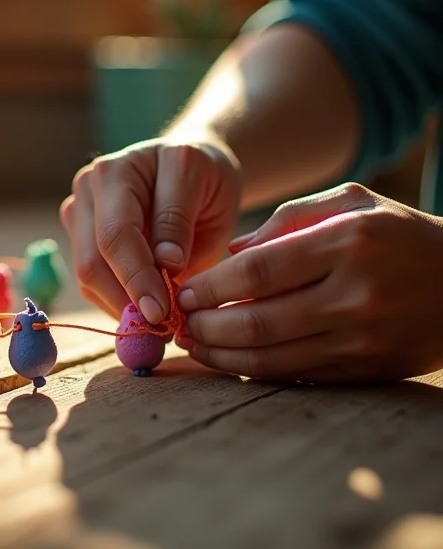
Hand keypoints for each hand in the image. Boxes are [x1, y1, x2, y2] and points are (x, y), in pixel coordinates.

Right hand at [60, 138, 240, 322]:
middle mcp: (90, 185)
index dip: (137, 278)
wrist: (187, 168)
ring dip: (122, 304)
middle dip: (127, 299)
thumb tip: (164, 266)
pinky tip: (146, 303)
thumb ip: (180, 224)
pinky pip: (90, 280)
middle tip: (160, 328)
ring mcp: (79, 207)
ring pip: (87, 273)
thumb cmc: (204, 180)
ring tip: (160, 317)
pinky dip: (117, 300)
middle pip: (93, 258)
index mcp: (120, 168)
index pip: (117, 234)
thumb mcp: (210, 191)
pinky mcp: (77, 232)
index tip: (162, 313)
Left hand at [178, 183, 442, 381]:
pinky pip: (296, 375)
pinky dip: (254, 370)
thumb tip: (231, 252)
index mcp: (346, 244)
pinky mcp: (366, 370)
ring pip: (272, 357)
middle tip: (179, 321)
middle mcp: (354, 295)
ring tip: (192, 344)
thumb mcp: (350, 202)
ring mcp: (362, 339)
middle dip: (206, 326)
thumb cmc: (398, 233)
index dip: (212, 287)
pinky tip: (228, 360)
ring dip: (221, 355)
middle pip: (257, 322)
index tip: (184, 291)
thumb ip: (286, 220)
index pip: (259, 273)